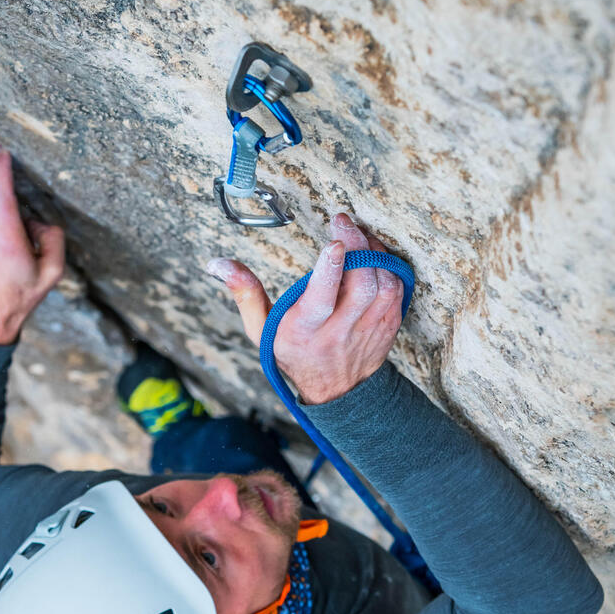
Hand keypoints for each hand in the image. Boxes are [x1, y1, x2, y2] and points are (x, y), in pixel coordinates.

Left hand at [0, 146, 64, 343]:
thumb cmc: (24, 293)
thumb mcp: (53, 272)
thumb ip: (53, 240)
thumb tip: (41, 222)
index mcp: (7, 240)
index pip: (0, 195)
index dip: (0, 170)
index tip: (2, 150)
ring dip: (3, 193)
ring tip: (23, 221)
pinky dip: (3, 211)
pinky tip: (15, 233)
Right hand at [207, 213, 404, 404]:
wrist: (336, 391)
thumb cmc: (294, 353)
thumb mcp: (261, 329)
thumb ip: (244, 293)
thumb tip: (219, 263)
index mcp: (305, 331)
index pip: (322, 300)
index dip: (330, 270)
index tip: (333, 242)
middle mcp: (340, 332)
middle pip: (360, 287)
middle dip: (357, 248)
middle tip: (344, 222)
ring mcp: (368, 330)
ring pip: (383, 287)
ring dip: (375, 254)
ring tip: (358, 235)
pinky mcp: (387, 327)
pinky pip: (396, 292)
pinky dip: (388, 267)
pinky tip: (374, 253)